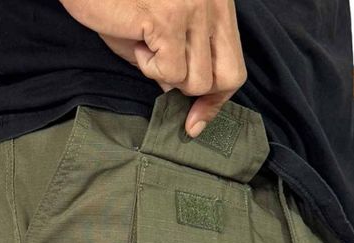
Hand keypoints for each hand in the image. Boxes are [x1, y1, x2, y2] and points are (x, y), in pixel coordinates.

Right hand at [59, 0, 246, 136]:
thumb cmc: (117, 1)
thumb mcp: (159, 33)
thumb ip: (182, 62)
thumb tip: (189, 99)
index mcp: (218, 2)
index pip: (235, 65)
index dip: (218, 99)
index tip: (195, 120)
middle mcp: (214, 1)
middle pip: (229, 77)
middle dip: (199, 95)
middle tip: (167, 80)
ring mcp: (195, 8)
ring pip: (198, 81)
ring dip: (166, 74)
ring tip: (146, 44)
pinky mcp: (170, 18)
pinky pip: (171, 72)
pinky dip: (149, 66)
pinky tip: (137, 39)